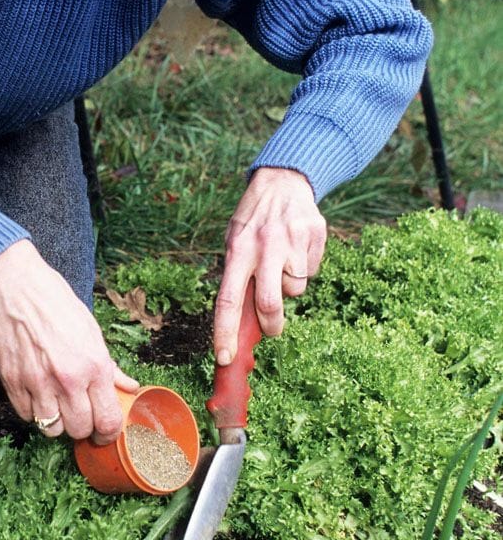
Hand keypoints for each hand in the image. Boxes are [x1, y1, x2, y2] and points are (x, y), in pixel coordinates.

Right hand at [0, 240, 137, 442]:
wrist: (15, 285)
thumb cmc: (56, 303)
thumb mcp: (92, 331)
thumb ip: (110, 366)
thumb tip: (128, 386)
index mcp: (94, 365)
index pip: (108, 420)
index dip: (108, 433)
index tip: (104, 433)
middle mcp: (67, 378)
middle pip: (79, 429)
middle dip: (82, 428)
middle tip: (79, 416)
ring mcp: (37, 383)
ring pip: (51, 429)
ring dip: (56, 422)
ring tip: (57, 406)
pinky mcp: (12, 382)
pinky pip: (26, 416)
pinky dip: (33, 412)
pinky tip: (37, 395)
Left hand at [213, 167, 325, 362]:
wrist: (283, 181)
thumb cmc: (253, 222)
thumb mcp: (235, 243)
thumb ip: (237, 277)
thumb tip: (241, 322)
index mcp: (238, 251)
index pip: (227, 300)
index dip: (225, 333)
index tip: (225, 358)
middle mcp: (264, 247)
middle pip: (269, 304)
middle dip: (272, 325)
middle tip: (272, 329)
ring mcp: (291, 241)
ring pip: (295, 289)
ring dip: (290, 287)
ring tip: (283, 263)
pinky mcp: (315, 236)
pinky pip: (311, 272)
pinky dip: (303, 269)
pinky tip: (296, 250)